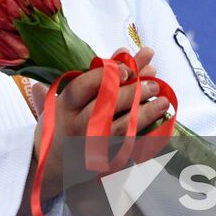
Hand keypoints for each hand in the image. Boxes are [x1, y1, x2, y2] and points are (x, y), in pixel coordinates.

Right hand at [31, 46, 170, 198]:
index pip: (83, 86)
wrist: (53, 164)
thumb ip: (98, 73)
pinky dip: (145, 134)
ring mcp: (89, 146)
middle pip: (105, 106)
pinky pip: (127, 147)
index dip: (106, 75)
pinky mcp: (103, 161)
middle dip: (132, 93)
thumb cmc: (63, 122)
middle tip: (154, 83)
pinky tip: (159, 124)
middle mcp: (75, 126)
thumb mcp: (70, 97)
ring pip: (120, 128)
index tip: (127, 69)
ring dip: (144, 113)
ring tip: (163, 101)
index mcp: (64, 106)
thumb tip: (125, 51)